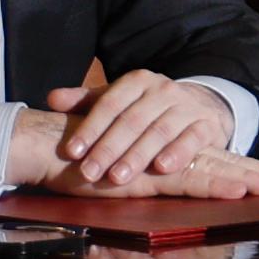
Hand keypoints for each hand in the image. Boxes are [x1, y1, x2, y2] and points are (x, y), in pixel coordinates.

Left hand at [26, 61, 241, 191]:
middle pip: (132, 120)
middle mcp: (163, 89)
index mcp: (137, 81)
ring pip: (160, 131)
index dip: (90, 129)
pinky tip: (162, 168)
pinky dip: (178, 153)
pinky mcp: (207, 124)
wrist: (199, 105)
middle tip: (89, 173)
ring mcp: (187, 106)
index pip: (109, 105)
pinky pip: (192, 138)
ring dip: (137, 156)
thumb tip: (52, 99)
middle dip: (109, 149)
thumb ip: (85, 102)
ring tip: (117, 178)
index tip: (71, 153)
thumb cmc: (148, 109)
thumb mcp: (118, 100)